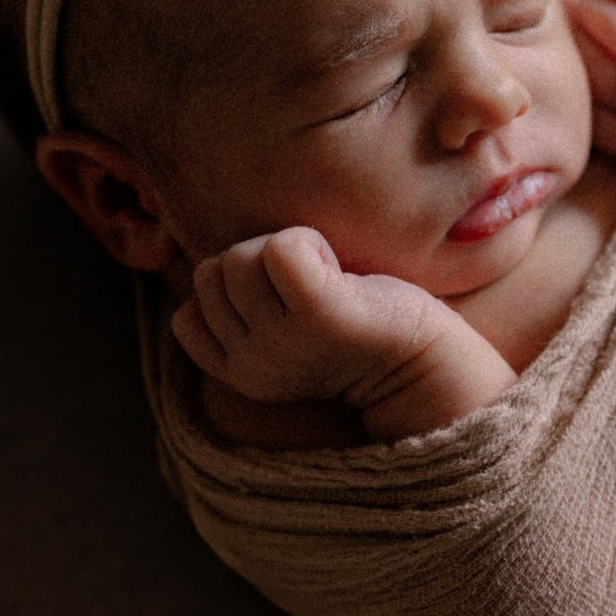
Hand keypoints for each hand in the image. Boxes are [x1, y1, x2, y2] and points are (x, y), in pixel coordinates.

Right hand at [169, 226, 446, 408]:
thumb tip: (197, 288)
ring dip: (287, 249)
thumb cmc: (353, 329)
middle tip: (312, 287)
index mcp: (238, 373)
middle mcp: (252, 363)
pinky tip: (339, 271)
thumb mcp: (277, 334)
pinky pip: (282, 248)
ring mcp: (283, 341)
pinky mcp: (320, 315)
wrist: (425, 360)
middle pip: (213, 272)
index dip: (234, 288)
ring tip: (327, 280)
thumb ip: (237, 316)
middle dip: (258, 262)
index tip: (283, 301)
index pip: (189, 310)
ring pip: (241, 256)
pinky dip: (309, 241)